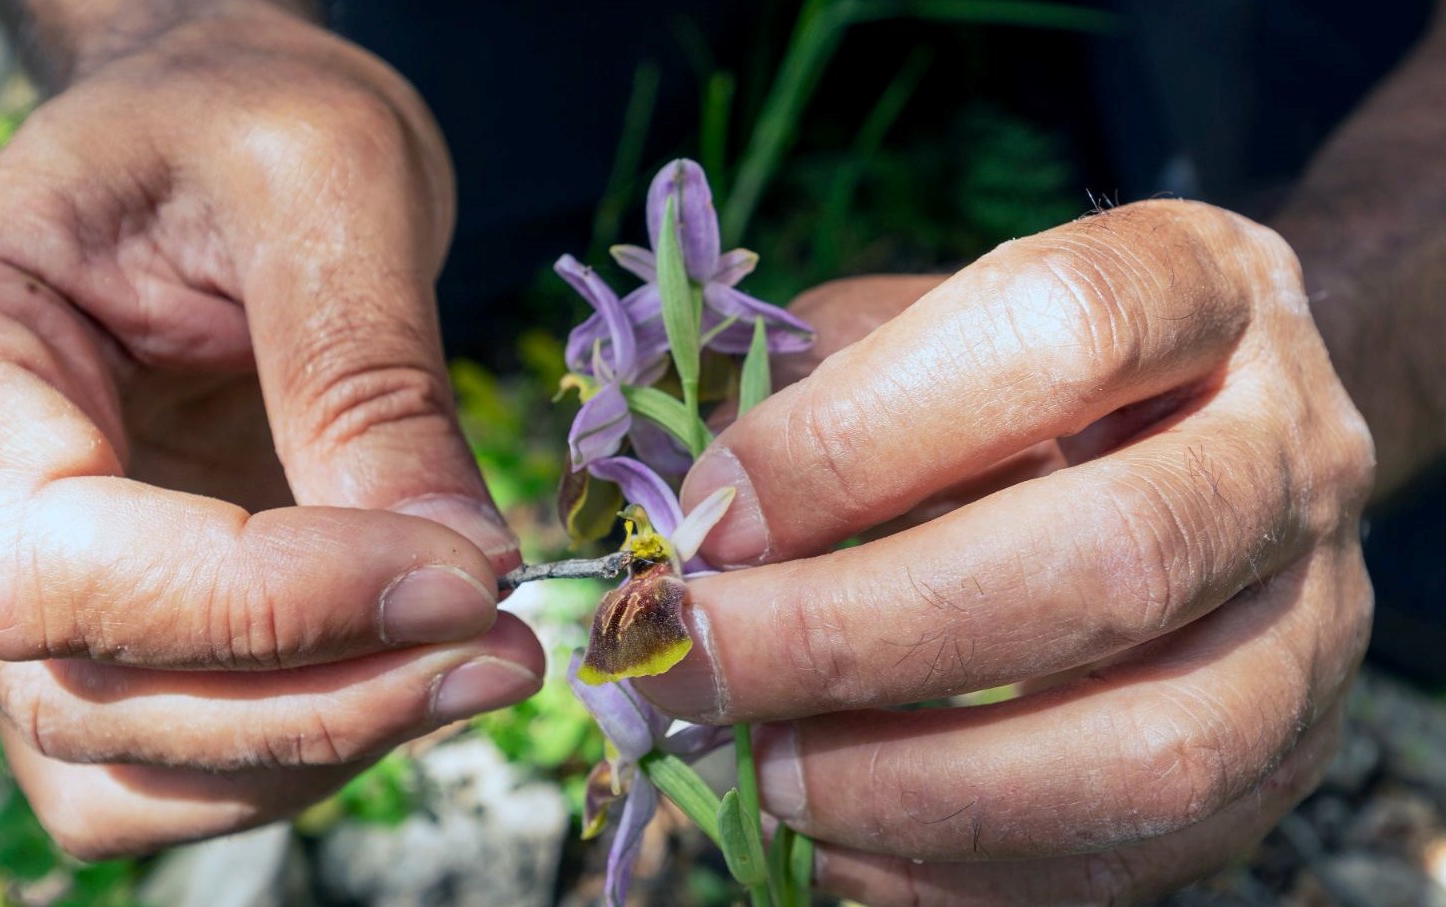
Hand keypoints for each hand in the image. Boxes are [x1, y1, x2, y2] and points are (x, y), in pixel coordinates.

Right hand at [0, 3, 542, 857]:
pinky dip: (310, 749)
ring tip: (484, 654)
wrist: (221, 134)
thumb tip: (459, 572)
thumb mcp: (327, 174)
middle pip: (91, 699)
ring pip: (137, 771)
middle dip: (320, 701)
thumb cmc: (246, 111)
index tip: (461, 576)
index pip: (49, 566)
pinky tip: (418, 665)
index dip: (266, 605)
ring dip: (326, 745)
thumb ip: (370, 374)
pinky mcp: (119, 633)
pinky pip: (185, 767)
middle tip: (508, 647)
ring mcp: (25, 588)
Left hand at [638, 201, 1374, 903]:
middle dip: (859, 633)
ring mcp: (1312, 621)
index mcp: (1198, 285)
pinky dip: (963, 873)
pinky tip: (837, 841)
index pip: (1055, 335)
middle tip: (689, 660)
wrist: (1217, 432)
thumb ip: (806, 387)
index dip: (859, 436)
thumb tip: (670, 521)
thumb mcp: (923, 322)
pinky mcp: (1290, 760)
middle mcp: (1289, 450)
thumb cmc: (1027, 370)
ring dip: (919, 782)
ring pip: (1151, 747)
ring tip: (762, 769)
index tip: (709, 516)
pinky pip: (1139, 861)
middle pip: (1110, 557)